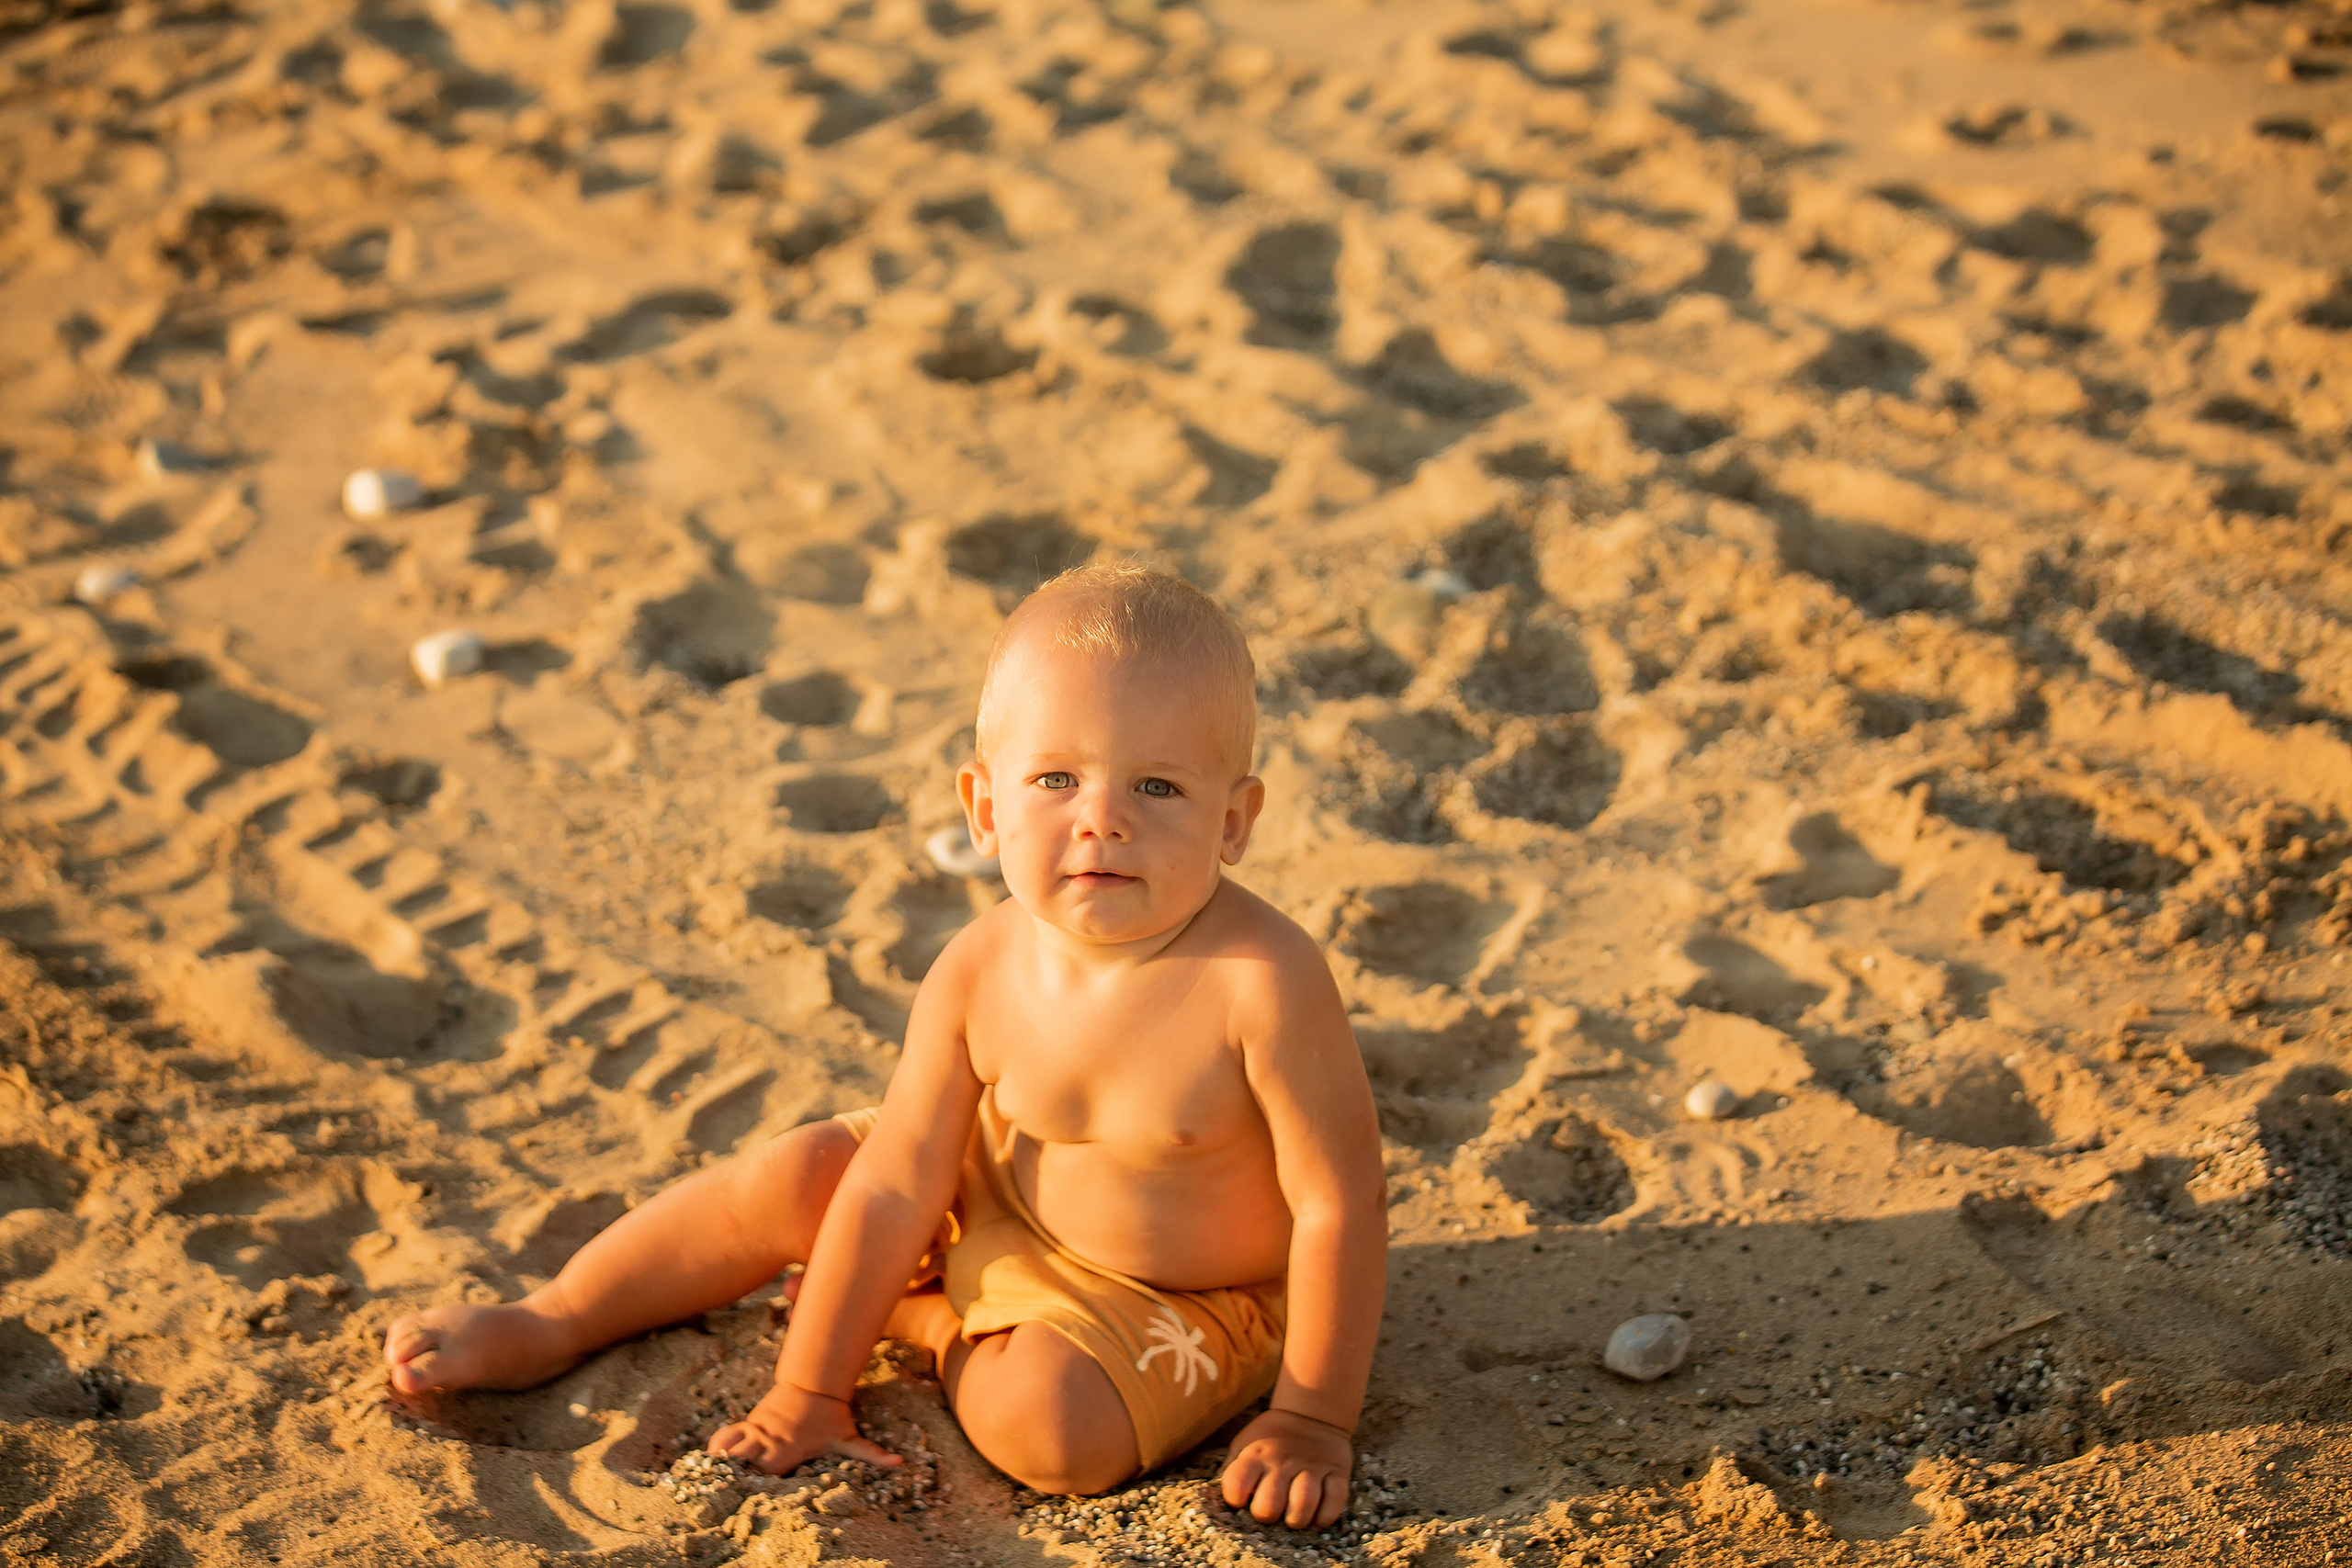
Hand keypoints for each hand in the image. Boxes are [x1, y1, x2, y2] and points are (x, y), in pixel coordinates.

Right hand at [707, 1381, 901, 1475]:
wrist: (814, 1383)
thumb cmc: (833, 1417)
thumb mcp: (850, 1438)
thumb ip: (871, 1454)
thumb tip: (900, 1463)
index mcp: (787, 1450)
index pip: (763, 1472)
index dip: (754, 1482)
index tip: (746, 1490)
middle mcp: (769, 1442)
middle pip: (741, 1462)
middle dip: (732, 1474)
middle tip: (723, 1485)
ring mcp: (757, 1431)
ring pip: (729, 1447)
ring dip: (721, 1462)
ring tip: (711, 1476)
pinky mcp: (750, 1423)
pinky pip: (725, 1435)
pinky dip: (716, 1446)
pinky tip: (711, 1459)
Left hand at [1220, 1407, 1351, 1528]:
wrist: (1310, 1415)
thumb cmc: (1269, 1440)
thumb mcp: (1244, 1445)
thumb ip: (1232, 1470)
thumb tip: (1214, 1499)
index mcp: (1256, 1455)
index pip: (1236, 1483)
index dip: (1234, 1498)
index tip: (1239, 1500)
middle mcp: (1282, 1461)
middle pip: (1270, 1503)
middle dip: (1267, 1516)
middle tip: (1270, 1513)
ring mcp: (1311, 1466)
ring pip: (1304, 1503)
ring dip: (1296, 1519)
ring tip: (1292, 1518)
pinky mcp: (1336, 1471)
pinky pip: (1335, 1499)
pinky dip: (1325, 1516)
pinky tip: (1315, 1517)